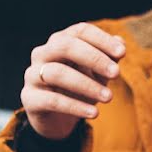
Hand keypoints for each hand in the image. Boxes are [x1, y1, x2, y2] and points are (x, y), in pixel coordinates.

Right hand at [21, 22, 125, 139]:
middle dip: (93, 58)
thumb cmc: (80, 90)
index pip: (80, 31)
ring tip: (109, 97)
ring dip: (87, 85)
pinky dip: (75, 107)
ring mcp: (32, 75)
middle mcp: (42, 54)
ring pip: (57, 73)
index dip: (101, 39)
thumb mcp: (97, 75)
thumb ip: (108, 60)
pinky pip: (52, 100)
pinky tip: (94, 113)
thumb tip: (121, 43)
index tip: (122, 53)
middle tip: (116, 73)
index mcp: (60, 42)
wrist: (57, 120)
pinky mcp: (30, 99)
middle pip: (64, 46)